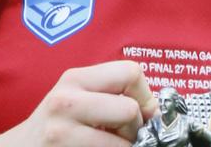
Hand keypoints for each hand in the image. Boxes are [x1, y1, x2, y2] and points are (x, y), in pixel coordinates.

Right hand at [0, 60, 156, 145]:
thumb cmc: (56, 124)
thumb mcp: (77, 97)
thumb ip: (112, 93)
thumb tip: (154, 110)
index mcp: (75, 78)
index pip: (130, 71)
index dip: (144, 94)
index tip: (140, 111)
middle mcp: (66, 101)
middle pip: (130, 109)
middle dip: (135, 128)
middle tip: (122, 135)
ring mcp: (62, 132)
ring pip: (122, 142)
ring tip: (109, 146)